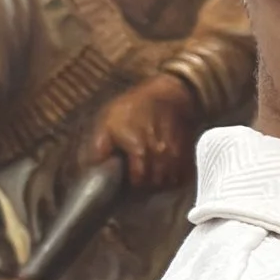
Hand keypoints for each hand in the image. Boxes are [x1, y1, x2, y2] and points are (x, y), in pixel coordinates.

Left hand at [87, 70, 198, 193]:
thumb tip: (92, 167)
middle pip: (155, 184)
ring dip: (160, 182)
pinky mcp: (188, 154)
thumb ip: (99, 147)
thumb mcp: (107, 122)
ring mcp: (177, 155)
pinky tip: (164, 171)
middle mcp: (161, 155)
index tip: (127, 181)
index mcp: (140, 150)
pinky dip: (174, 178)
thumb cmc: (134, 107)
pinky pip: (183, 176)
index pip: (139, 181)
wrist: (168, 94)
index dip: (132, 184)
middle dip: (145, 186)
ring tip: (150, 176)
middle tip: (138, 180)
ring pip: (170, 181)